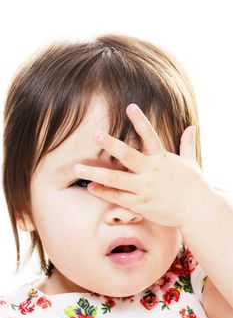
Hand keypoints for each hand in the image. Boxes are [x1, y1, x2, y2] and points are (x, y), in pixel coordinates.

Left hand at [74, 104, 207, 226]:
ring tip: (76, 169)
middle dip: (111, 145)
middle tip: (95, 135)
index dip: (140, 121)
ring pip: (116, 179)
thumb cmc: (194, 186)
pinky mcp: (141, 204)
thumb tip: (192, 127)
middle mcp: (151, 172)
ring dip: (95, 173)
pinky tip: (90, 188)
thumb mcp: (192, 162)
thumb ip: (187, 144)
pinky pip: (118, 198)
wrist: (198, 211)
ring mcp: (144, 189)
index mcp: (162, 159)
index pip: (150, 136)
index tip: (130, 106)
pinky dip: (104, 193)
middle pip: (128, 156)